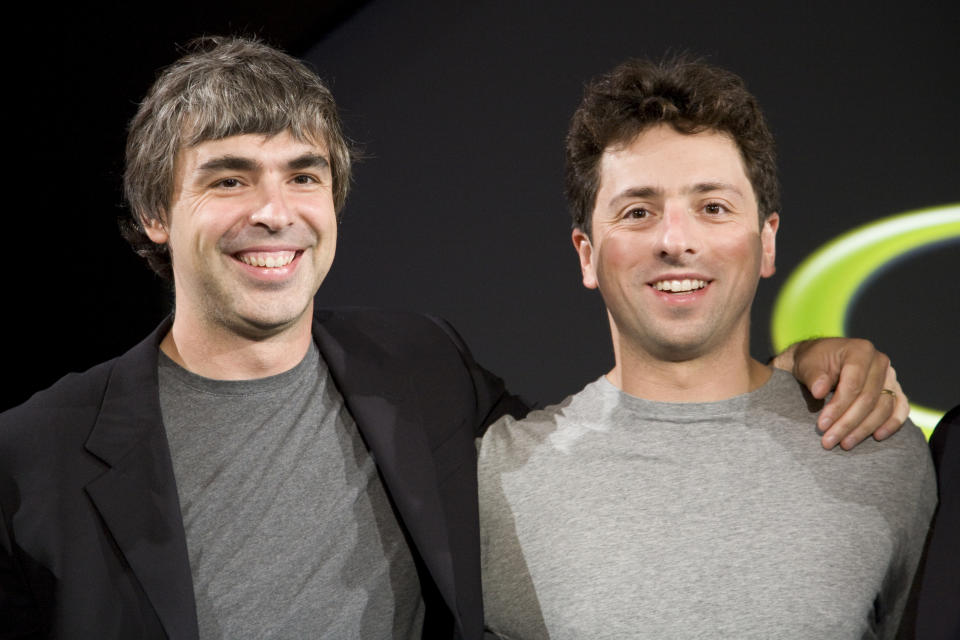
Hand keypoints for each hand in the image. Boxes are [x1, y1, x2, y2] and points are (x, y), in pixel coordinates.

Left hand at [771, 338, 908, 449]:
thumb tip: (820, 391)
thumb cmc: (813, 362)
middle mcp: (880, 362)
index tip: (822, 425)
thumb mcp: (807, 364)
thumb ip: (813, 377)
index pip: (853, 384)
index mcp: (860, 351)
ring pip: (883, 407)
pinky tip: (877, 436)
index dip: (838, 407)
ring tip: (844, 444)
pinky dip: (892, 423)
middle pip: (868, 399)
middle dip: (848, 423)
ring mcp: (890, 376)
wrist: (821, 361)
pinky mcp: (894, 389)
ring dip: (864, 429)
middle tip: (829, 441)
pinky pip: (900, 408)